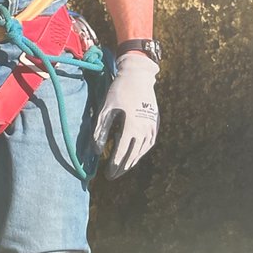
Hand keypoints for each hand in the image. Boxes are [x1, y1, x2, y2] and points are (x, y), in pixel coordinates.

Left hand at [92, 53, 159, 178]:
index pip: (122, 152)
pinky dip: (140, 152)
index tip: (107, 174)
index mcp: (132, 126)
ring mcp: (152, 127)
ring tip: (121, 168)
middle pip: (133, 155)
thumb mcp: (106, 108)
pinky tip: (134, 155)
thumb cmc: (119, 90)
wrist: (138, 76)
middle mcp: (145, 129)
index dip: (114, 165)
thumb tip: (97, 151)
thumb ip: (100, 130)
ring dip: (132, 161)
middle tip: (112, 176)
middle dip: (122, 167)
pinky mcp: (155, 124)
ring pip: (142, 151)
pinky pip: (148, 144)